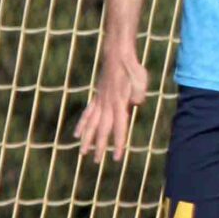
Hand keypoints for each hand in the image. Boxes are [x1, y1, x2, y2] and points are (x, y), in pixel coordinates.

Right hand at [76, 46, 148, 162]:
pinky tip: (76, 134)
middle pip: (102, 130)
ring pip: (92, 124)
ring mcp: (100, 102)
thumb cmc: (133, 69)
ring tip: (82, 153)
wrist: (118, 55)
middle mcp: (107, 105)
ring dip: (87, 139)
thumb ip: (138, 95)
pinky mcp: (97, 97)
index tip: (116, 158)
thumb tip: (134, 104)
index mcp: (119, 104)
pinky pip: (87, 114)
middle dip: (100, 147)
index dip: (118, 143)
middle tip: (96, 162)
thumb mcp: (141, 81)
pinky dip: (82, 124)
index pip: (119, 128)